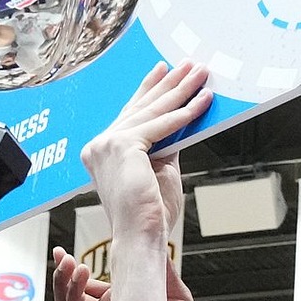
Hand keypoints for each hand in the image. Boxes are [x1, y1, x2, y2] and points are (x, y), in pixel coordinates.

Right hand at [52, 244, 207, 300]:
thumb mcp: (173, 291)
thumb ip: (161, 267)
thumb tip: (154, 239)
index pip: (85, 286)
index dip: (69, 270)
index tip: (61, 253)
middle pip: (71, 300)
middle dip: (62, 278)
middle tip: (64, 258)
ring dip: (72, 290)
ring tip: (79, 270)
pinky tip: (105, 296)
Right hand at [79, 62, 210, 229]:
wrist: (141, 235)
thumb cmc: (149, 213)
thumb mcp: (159, 169)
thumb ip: (164, 144)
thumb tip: (179, 120)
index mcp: (101, 151)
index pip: (130, 113)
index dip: (150, 89)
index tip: (164, 70)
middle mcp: (98, 144)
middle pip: (141, 106)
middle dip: (170, 83)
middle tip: (191, 65)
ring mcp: (106, 143)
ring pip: (153, 111)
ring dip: (181, 91)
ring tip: (201, 75)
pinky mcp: (122, 146)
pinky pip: (160, 125)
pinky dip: (184, 114)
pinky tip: (202, 102)